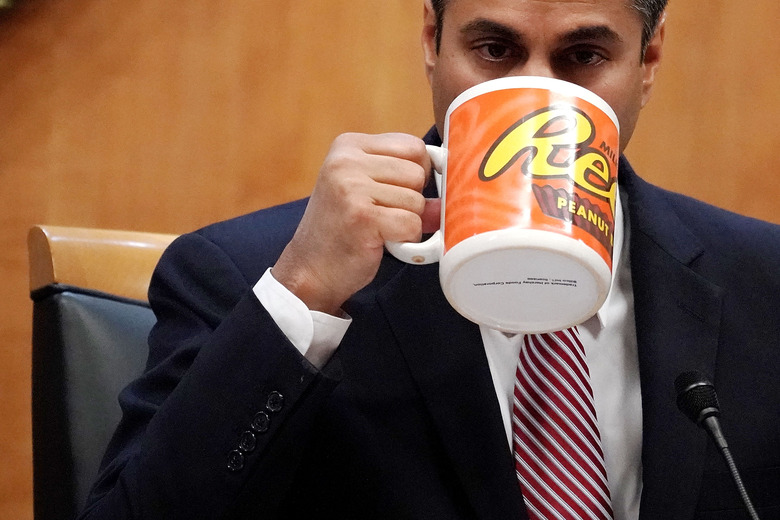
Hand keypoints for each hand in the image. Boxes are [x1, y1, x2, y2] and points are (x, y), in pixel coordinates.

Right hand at [273, 133, 434, 314]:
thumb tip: (453, 184)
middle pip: (417, 171)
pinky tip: (381, 241)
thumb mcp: (366, 190)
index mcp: (348, 146)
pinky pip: (411, 224)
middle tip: (385, 215)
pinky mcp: (362, 216)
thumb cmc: (342, 229)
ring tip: (379, 229)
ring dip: (406, 221)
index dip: (418, 172)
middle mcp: (346, 161)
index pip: (412, 145)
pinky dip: (405, 239)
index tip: (400, 192)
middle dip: (411, 199)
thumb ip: (403, 180)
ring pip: (416, 200)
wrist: (310, 268)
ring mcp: (352, 187)